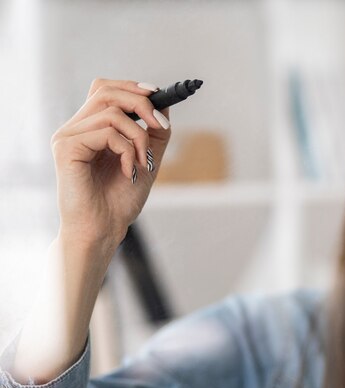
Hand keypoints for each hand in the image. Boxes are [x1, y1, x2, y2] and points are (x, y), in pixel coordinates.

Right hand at [51, 79, 171, 247]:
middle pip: (106, 90)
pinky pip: (107, 133)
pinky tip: (128, 171)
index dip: (132, 87)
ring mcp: (68, 136)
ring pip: (112, 112)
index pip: (106, 89)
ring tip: (143, 162)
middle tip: (161, 125)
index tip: (159, 95)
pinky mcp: (66, 148)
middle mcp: (76, 128)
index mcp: (91, 128)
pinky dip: (127, 150)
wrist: (104, 229)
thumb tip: (163, 105)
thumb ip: (153, 133)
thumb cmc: (120, 200)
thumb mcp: (146, 159)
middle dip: (141, 103)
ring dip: (139, 136)